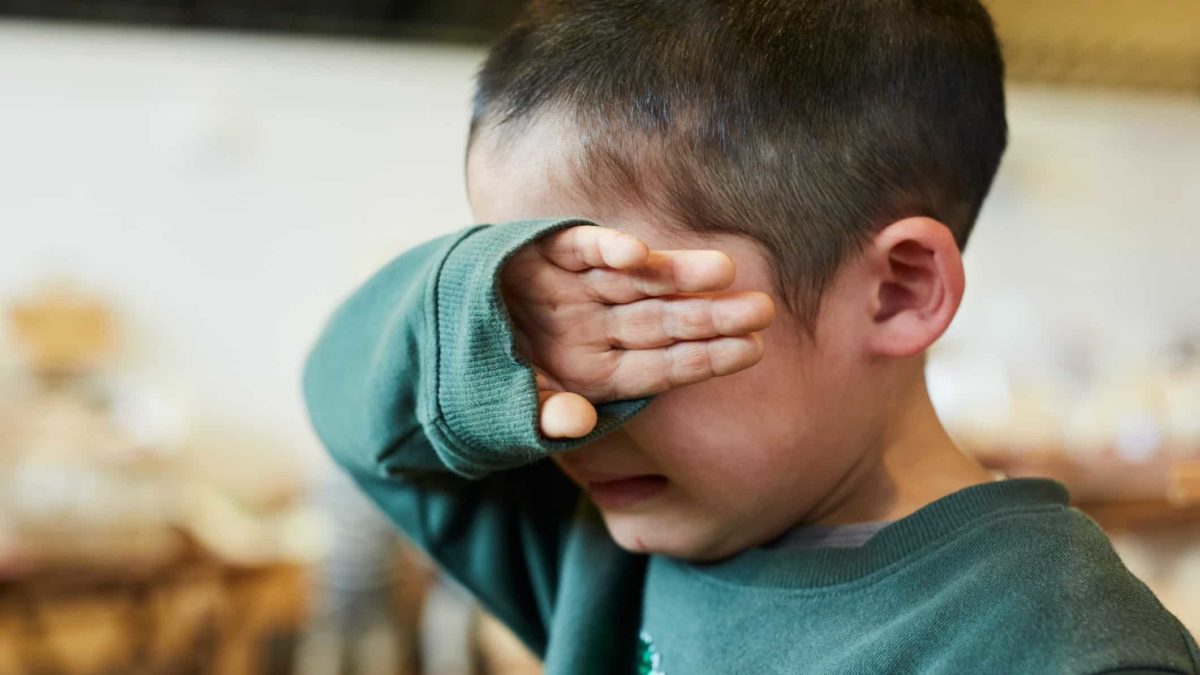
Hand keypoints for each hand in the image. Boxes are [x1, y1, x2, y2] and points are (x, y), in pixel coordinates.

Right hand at [499, 225, 774, 438]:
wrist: (442, 325)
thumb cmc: (488, 378)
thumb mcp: (512, 407)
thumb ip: (543, 413)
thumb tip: (573, 423)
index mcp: (598, 369)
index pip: (662, 367)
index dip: (706, 358)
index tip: (752, 351)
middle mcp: (597, 326)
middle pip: (663, 321)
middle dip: (711, 316)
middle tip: (762, 309)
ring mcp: (577, 288)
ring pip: (636, 280)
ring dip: (676, 274)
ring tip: (722, 269)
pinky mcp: (548, 252)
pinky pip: (581, 248)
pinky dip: (605, 248)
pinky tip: (636, 252)